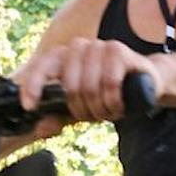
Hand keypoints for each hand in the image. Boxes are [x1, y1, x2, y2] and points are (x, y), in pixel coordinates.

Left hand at [16, 37, 159, 123]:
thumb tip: (39, 129)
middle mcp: (80, 47)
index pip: (43, 65)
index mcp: (65, 57)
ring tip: (109, 111)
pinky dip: (114, 102)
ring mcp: (99, 46)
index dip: (33, 85)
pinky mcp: (119, 51)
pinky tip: (119, 105)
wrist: (145, 84)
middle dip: (83, 110)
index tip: (30, 106)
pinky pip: (110, 84)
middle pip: (71, 87)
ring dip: (101, 109)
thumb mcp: (80, 108)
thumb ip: (59, 117)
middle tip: (95, 117)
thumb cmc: (108, 94)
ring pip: (90, 88)